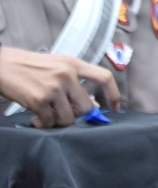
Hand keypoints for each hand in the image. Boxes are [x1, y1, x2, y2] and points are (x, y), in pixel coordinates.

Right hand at [0, 48, 120, 127]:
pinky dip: (44, 124)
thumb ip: (75, 82)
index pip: (104, 77)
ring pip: (69, 118)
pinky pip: (50, 122)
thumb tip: (93, 106)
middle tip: (64, 113)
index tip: (115, 108)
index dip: (114, 94)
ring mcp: (53, 88)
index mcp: (74, 63)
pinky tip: (36, 117)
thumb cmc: (29, 66)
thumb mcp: (57, 67)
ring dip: (58, 121)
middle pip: (87, 106)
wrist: (1, 65)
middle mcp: (67, 75)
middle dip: (78, 115)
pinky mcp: (39, 100)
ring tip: (48, 114)